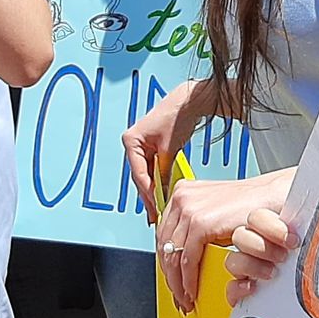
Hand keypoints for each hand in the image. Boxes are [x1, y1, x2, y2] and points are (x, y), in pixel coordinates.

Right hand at [123, 78, 211, 222]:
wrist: (187, 102)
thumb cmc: (176, 117)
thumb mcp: (169, 148)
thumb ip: (163, 171)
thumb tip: (163, 193)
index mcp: (131, 141)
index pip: (138, 173)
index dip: (147, 192)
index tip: (155, 207)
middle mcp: (132, 144)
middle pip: (140, 176)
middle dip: (148, 196)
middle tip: (155, 215)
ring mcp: (140, 147)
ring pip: (145, 175)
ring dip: (152, 191)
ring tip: (157, 210)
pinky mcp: (150, 149)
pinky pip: (151, 170)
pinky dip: (157, 182)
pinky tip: (161, 196)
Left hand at [157, 169, 294, 313]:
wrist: (273, 198)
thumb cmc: (252, 207)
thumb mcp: (216, 213)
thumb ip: (198, 227)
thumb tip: (184, 252)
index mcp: (183, 193)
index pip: (164, 233)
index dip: (165, 260)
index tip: (171, 277)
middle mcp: (182, 197)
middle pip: (164, 244)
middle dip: (170, 274)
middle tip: (178, 294)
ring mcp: (189, 208)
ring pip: (172, 255)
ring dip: (177, 282)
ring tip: (186, 297)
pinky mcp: (200, 222)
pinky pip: (187, 259)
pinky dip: (188, 279)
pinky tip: (193, 289)